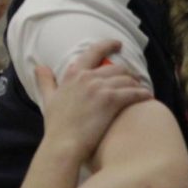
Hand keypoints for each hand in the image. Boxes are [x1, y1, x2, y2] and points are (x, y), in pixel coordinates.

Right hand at [34, 40, 150, 161]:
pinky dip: (143, 94)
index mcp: (73, 74)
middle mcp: (87, 77)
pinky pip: (135, 92)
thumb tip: (39, 67)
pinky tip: (147, 98)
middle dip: (128, 74)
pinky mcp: (112, 100)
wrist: (64, 144)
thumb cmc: (56, 124)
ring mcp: (100, 87)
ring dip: (136, 85)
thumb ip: (45, 81)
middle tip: (133, 81)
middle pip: (117, 68)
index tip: (117, 44)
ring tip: (140, 91)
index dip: (108, 45)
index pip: (93, 52)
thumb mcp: (48, 99)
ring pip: (128, 79)